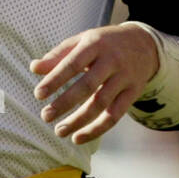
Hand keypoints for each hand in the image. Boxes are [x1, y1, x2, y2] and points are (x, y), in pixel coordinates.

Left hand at [30, 22, 159, 145]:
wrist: (144, 44)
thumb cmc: (105, 43)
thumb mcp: (83, 40)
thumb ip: (58, 55)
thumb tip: (34, 68)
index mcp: (95, 44)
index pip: (72, 63)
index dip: (55, 79)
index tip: (38, 95)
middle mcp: (111, 60)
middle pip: (87, 85)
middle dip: (65, 103)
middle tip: (45, 116)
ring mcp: (124, 78)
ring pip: (101, 104)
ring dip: (79, 121)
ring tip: (59, 131)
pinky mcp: (133, 93)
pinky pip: (114, 115)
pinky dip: (96, 129)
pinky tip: (78, 137)